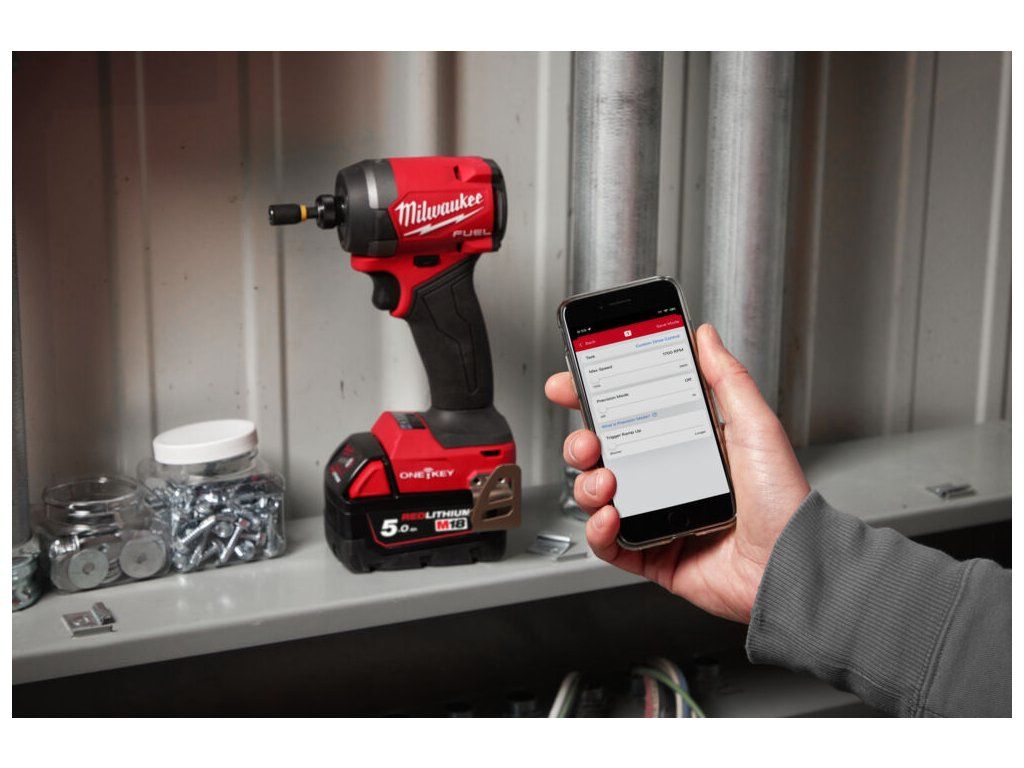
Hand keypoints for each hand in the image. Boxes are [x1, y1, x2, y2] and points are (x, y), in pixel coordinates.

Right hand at [545, 323, 809, 622]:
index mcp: (684, 444)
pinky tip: (610, 517)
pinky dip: (598, 529)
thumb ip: (727, 378)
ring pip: (596, 496)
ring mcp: (655, 516)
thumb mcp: (755, 426)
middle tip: (587, 442)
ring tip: (607, 483)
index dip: (593, 399)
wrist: (788, 564)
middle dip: (580, 444)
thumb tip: (706, 337)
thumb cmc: (783, 501)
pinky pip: (607, 543)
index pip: (627, 415)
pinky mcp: (651, 553)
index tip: (570, 385)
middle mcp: (665, 479)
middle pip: (601, 454)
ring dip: (588, 485)